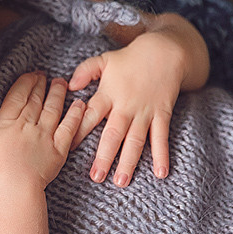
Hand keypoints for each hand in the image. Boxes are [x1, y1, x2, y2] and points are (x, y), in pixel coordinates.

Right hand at [0, 72, 85, 186]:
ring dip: (57, 94)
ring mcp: (44, 135)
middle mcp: (27, 124)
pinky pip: (69, 128)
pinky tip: (79, 104)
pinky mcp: (59, 149)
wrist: (12, 186)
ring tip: (60, 83)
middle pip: (35, 100)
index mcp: (6, 123)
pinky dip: (75, 115)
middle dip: (40, 85)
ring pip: (52, 109)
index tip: (30, 75)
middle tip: (44, 75)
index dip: (25, 83)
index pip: (17, 97)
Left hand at [68, 33, 183, 185]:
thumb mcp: (104, 60)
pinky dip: (162, 155)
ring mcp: (145, 112)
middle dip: (104, 157)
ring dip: (129, 162)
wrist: (165, 51)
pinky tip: (161, 173)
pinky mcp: (162, 115)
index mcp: (108, 94)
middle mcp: (126, 106)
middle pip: (113, 134)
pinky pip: (161, 137)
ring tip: (121, 181)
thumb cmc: (130, 58)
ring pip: (136, 141)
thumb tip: (69, 85)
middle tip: (96, 177)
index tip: (67, 150)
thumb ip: (85, 72)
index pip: (90, 116)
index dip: (78, 132)